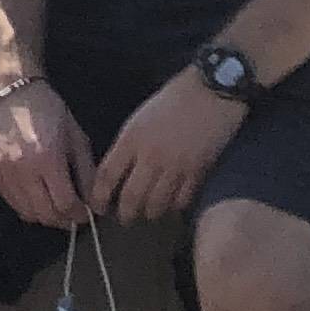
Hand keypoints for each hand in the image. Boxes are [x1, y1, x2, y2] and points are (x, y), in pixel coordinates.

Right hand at [0, 79, 94, 229]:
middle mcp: (22, 169)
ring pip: (27, 214)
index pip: (64, 205)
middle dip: (63, 220)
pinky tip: (36, 195)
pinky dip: (26, 206)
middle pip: (45, 215)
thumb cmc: (51, 113)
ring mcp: (3, 172)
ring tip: (55, 207)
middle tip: (72, 214)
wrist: (13, 94)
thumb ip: (87, 173)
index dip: (79, 215)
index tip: (86, 213)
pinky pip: (11, 202)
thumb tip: (95, 204)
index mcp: (47, 158)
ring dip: (45, 216)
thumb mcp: (77, 138)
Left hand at [91, 71, 247, 220]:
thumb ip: (129, 145)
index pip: (108, 176)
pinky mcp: (198, 173)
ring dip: (150, 212)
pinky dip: (174, 206)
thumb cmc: (173, 99)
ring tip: (148, 213)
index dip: (100, 196)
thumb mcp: (140, 118)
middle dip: (125, 214)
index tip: (98, 206)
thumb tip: (120, 171)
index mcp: (132, 139)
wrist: (212, 92)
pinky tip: (172, 204)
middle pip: (132, 197)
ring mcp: (176, 167)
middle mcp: (151, 157)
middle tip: (124, 219)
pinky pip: (182, 201)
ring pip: (157, 204)